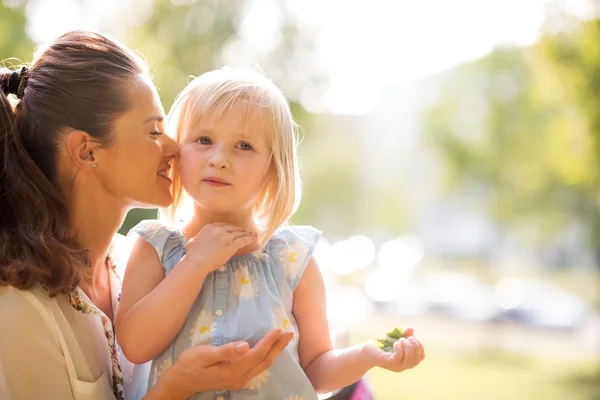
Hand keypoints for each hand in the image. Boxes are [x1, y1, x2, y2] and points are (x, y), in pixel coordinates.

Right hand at [154, 329, 293, 398]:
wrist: (181, 381)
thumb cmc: (190, 364)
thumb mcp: (204, 354)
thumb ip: (226, 351)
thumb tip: (245, 345)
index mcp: (232, 370)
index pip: (256, 354)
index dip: (269, 342)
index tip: (279, 329)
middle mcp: (239, 377)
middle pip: (264, 361)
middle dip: (278, 347)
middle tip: (290, 333)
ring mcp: (239, 380)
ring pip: (262, 366)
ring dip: (275, 352)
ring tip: (284, 340)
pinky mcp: (236, 380)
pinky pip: (257, 368)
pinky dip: (266, 358)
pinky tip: (270, 351)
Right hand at [183, 223, 256, 273]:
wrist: (196, 262)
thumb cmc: (192, 254)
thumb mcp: (192, 242)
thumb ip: (196, 238)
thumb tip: (194, 240)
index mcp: (210, 227)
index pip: (224, 225)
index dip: (231, 227)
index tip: (235, 229)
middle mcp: (219, 230)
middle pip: (233, 228)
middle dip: (240, 230)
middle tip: (246, 231)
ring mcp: (226, 237)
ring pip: (239, 234)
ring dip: (247, 234)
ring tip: (253, 234)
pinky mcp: (231, 246)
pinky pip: (243, 241)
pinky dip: (249, 240)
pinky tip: (254, 240)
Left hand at [362, 326, 424, 372]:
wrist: (365, 352)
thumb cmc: (381, 345)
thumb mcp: (395, 338)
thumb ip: (404, 334)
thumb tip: (411, 328)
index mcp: (406, 360)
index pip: (421, 357)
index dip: (420, 346)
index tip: (412, 337)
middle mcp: (403, 365)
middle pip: (417, 359)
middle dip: (415, 346)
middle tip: (406, 337)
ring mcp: (396, 366)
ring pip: (410, 361)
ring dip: (408, 347)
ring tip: (401, 339)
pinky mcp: (388, 362)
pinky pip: (398, 358)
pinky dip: (399, 349)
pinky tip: (395, 343)